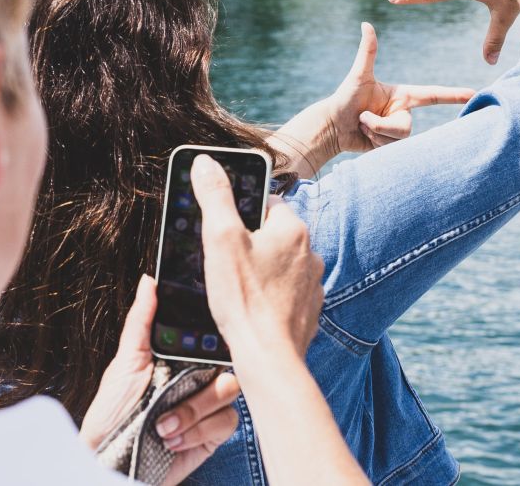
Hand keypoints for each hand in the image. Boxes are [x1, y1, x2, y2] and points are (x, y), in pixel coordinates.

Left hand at [79, 275, 243, 484]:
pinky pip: (226, 421)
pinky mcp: (213, 433)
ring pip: (229, 390)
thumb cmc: (112, 413)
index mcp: (181, 356)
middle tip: (174, 389)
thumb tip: (149, 281)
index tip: (202, 341)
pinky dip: (196, 431)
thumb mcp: (124, 363)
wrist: (109, 459)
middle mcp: (198, 376)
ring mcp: (208, 404)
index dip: (215, 333)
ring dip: (192, 410)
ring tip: (163, 424)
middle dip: (199, 380)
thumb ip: (141, 322)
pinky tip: (172, 438)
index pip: (210, 335)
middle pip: (229, 359)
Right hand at [191, 154, 322, 361]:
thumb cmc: (244, 298)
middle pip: (273, 235)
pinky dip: (270, 297)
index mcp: (293, 229)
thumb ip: (215, 197)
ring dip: (261, 271)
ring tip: (236, 288)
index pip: (266, 203)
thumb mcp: (220, 239)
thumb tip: (206, 162)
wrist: (268, 356)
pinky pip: (286, 294)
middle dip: (250, 244)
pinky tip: (251, 309)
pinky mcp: (309, 311)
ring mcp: (312, 284)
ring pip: (281, 265)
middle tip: (224, 262)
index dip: (241, 214)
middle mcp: (311, 253)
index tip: (223, 230)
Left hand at [330, 23, 475, 149]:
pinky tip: (364, 138)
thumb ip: (367, 52)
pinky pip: (391, 150)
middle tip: (363, 118)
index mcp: (401, 95)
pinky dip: (375, 145)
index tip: (472, 94)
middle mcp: (402, 113)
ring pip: (398, 139)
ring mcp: (396, 130)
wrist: (331, 126)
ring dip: (376, 133)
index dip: (453, 95)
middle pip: (406, 127)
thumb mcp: (358, 75)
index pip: (432, 94)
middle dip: (381, 125)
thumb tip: (366, 24)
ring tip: (362, 125)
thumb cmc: (344, 98)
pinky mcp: (390, 146)